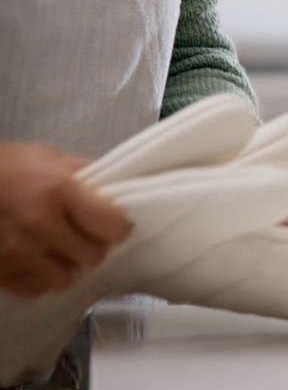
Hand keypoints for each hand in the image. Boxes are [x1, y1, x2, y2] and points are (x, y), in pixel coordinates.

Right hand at [0, 142, 131, 296]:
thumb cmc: (9, 166)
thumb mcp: (51, 158)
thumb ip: (87, 177)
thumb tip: (117, 194)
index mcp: (59, 191)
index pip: (112, 227)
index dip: (118, 227)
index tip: (113, 224)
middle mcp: (38, 225)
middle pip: (93, 257)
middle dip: (92, 246)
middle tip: (82, 235)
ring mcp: (15, 251)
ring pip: (65, 278)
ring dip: (66, 266)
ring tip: (57, 249)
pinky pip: (36, 288)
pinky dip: (40, 277)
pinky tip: (35, 260)